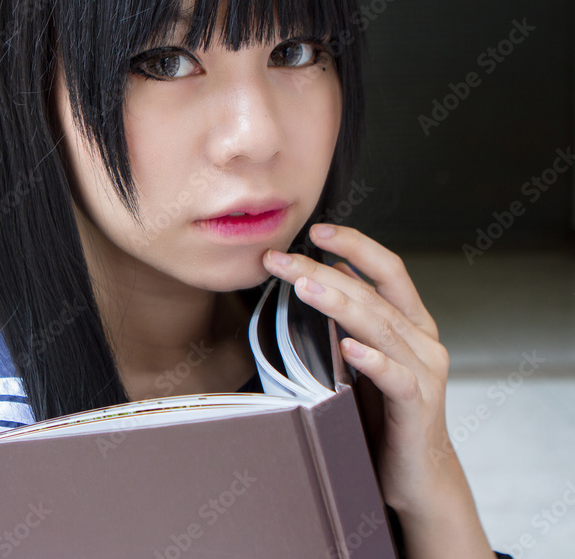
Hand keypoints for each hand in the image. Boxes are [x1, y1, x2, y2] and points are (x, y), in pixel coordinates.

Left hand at [262, 224, 495, 557]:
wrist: (416, 476)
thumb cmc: (384, 413)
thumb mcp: (367, 356)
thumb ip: (357, 316)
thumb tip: (331, 270)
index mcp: (411, 323)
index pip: (387, 270)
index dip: (356, 245)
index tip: (316, 230)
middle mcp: (424, 342)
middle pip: (372, 295)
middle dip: (323, 272)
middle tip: (281, 259)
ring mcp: (425, 374)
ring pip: (381, 328)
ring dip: (340, 305)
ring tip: (304, 286)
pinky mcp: (418, 408)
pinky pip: (395, 378)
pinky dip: (371, 360)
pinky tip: (347, 347)